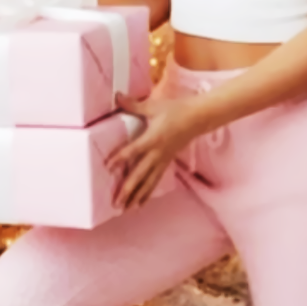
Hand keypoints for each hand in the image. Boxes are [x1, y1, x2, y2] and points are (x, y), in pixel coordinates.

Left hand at [108, 92, 201, 209]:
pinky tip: (140, 203)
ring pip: (149, 182)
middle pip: (140, 175)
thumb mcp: (153, 106)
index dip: (120, 159)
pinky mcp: (167, 163)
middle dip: (128, 190)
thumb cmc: (176, 110)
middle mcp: (158, 153)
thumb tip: (117, 96)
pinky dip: (148, 193)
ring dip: (137, 196)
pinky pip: (156, 180)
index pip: (133, 151)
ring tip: (126, 209)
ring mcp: (163, 160)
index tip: (107, 167)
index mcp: (153, 138)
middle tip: (116, 203)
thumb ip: (133, 105)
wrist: (199, 118)